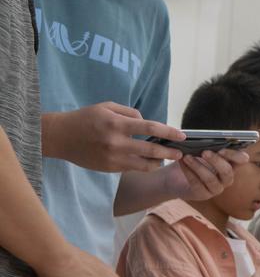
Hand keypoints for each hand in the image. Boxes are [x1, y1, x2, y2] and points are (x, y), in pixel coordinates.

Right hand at [44, 102, 183, 172]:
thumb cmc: (86, 118)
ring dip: (158, 162)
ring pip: (144, 165)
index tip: (182, 135)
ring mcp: (113, 158)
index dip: (170, 132)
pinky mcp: (109, 169)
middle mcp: (117, 143)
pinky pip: (132, 168)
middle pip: (152, 150)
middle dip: (170, 152)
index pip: (151, 128)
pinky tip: (147, 161)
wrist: (60, 137)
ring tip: (164, 159)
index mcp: (118, 124)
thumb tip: (148, 122)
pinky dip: (142, 165)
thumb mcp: (108, 107)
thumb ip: (131, 113)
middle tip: (180, 153)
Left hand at [164, 149, 249, 200]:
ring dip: (198, 166)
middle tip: (204, 152)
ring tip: (187, 157)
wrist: (176, 176)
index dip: (234, 155)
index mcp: (232, 164)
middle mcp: (227, 178)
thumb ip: (211, 146)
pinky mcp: (203, 194)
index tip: (222, 149)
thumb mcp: (203, 151)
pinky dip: (188, 172)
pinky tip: (182, 163)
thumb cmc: (194, 159)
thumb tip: (210, 139)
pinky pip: (197, 184)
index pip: (242, 160)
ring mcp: (216, 188)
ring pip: (210, 178)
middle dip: (216, 161)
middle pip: (227, 171)